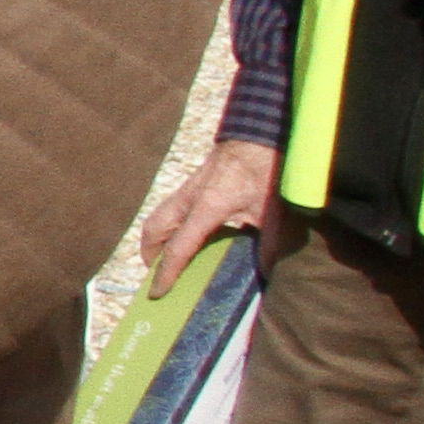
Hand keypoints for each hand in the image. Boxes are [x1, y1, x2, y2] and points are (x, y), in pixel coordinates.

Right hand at [136, 138, 283, 286]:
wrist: (260, 131)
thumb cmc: (267, 169)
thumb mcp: (272, 213)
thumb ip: (267, 246)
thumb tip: (263, 274)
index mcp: (208, 208)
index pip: (178, 248)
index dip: (166, 273)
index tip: (157, 292)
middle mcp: (190, 198)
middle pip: (153, 230)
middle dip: (150, 255)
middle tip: (159, 274)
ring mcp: (188, 187)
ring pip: (157, 217)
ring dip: (156, 239)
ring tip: (167, 257)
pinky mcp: (193, 181)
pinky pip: (169, 208)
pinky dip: (168, 226)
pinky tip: (186, 234)